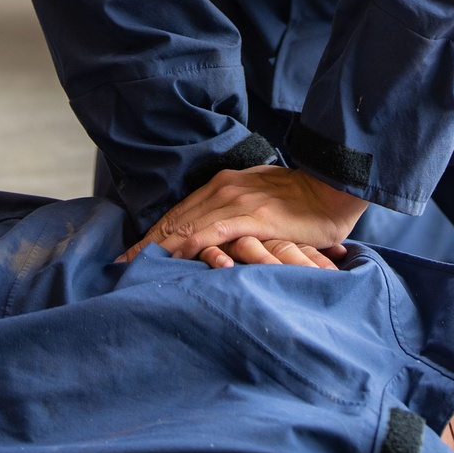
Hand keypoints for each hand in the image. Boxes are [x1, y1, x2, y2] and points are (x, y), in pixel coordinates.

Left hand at [117, 164, 366, 264]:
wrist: (335, 185)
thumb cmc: (306, 200)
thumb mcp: (266, 204)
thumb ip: (244, 216)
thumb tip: (230, 238)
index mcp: (226, 185)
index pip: (182, 213)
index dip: (156, 234)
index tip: (133, 252)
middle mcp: (223, 189)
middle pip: (175, 219)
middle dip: (146, 243)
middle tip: (118, 264)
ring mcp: (233, 201)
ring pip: (184, 226)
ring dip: (155, 247)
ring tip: (131, 266)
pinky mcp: (248, 217)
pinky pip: (207, 234)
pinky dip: (182, 247)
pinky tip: (166, 260)